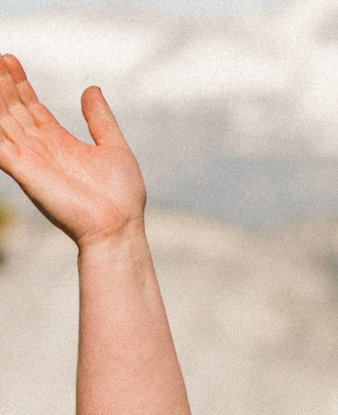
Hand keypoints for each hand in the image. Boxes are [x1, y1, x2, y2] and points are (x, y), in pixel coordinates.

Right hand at [0, 58, 145, 247]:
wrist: (118, 226)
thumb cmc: (121, 196)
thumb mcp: (114, 147)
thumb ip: (99, 119)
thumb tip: (91, 89)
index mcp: (59, 142)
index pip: (31, 107)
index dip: (19, 84)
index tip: (10, 60)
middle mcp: (39, 149)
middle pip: (13, 109)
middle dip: (3, 84)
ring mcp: (29, 159)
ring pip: (2, 120)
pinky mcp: (22, 170)